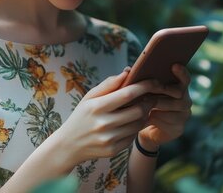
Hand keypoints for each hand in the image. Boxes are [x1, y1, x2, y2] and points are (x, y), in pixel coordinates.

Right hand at [49, 67, 181, 167]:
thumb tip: (128, 71)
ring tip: (143, 107)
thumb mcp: (89, 97)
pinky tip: (133, 121)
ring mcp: (109, 138)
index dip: (144, 86)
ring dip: (145, 114)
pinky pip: (133, 136)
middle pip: (138, 110)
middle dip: (149, 101)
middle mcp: (103, 124)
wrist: (69, 145)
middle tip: (151, 96)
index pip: (127, 94)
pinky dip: (137, 127)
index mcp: (97, 107)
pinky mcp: (114, 150)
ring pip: (139, 124)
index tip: (153, 81)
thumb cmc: (81, 116)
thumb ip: (108, 84)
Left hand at [137, 64, 191, 150]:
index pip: (185, 79)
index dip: (181, 72)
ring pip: (172, 106)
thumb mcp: (145, 93)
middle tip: (149, 88)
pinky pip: (167, 120)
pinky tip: (144, 115)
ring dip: (157, 102)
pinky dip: (155, 116)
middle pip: (179, 92)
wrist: (148, 131)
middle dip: (162, 89)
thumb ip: (141, 81)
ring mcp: (183, 115)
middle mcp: (185, 100)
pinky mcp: (178, 128)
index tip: (174, 66)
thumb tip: (127, 69)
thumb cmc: (145, 106)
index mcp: (179, 88)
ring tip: (142, 100)